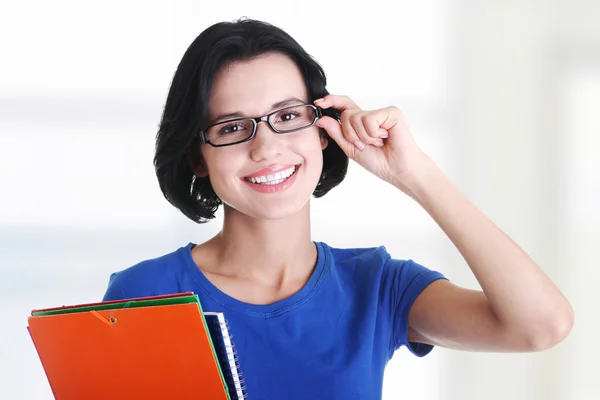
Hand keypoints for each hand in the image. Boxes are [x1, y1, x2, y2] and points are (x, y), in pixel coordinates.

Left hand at [314, 95, 428, 187]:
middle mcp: (370, 116)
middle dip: (350, 134)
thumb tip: (321, 119)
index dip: (331, 101)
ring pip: (356, 117)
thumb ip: (336, 133)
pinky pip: (369, 119)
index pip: (344, 106)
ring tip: (377, 143)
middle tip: (365, 145)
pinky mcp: (391, 112)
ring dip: (363, 136)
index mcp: (361, 123)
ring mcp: (381, 113)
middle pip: (346, 114)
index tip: (318, 103)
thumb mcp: (350, 148)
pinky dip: (373, 133)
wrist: (396, 169)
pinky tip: (385, 138)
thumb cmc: (379, 161)